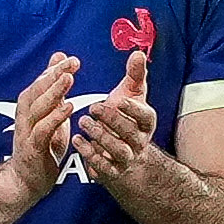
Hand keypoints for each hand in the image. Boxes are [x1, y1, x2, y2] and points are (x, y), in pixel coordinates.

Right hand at [4, 53, 79, 199]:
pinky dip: (55, 118)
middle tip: (72, 63)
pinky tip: (69, 107)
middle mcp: (24, 116)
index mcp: (29, 107)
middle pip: (36, 91)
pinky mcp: (32, 149)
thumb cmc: (41, 147)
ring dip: (53, 92)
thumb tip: (60, 57)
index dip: (53, 70)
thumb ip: (54, 88)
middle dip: (53, 75)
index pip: (40, 83)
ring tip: (69, 78)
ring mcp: (26, 133)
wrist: (26, 182)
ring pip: (38, 107)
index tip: (71, 59)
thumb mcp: (50, 114)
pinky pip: (43, 130)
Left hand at [74, 44, 157, 183]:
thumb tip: (138, 52)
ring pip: (117, 150)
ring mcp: (126, 158)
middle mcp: (139, 142)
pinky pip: (104, 167)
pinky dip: (90, 155)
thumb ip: (135, 75)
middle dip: (112, 120)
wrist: (126, 156)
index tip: (119, 99)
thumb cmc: (127, 119)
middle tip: (93, 108)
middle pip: (130, 133)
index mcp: (146, 123)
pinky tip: (77, 141)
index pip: (146, 117)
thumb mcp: (133, 96)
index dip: (134, 109)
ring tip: (83, 123)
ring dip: (100, 137)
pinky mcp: (113, 171)